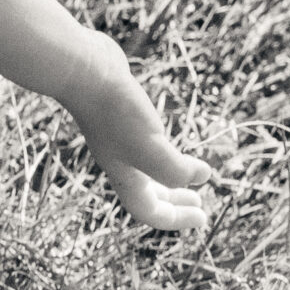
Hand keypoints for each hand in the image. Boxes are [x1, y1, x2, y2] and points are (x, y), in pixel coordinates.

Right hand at [63, 38, 210, 232]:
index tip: (202, 217)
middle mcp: (120, 160)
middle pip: (148, 193)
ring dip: (169, 175)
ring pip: (147, 167)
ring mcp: (119, 136)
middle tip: (198, 201)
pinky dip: (162, 147)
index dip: (177, 219)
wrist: (86, 71)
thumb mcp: (152, 149)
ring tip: (190, 172)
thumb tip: (202, 177)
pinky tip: (168, 136)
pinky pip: (147, 140)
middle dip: (174, 201)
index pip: (149, 211)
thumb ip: (176, 171)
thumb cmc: (116, 113)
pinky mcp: (123, 114)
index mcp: (124, 175)